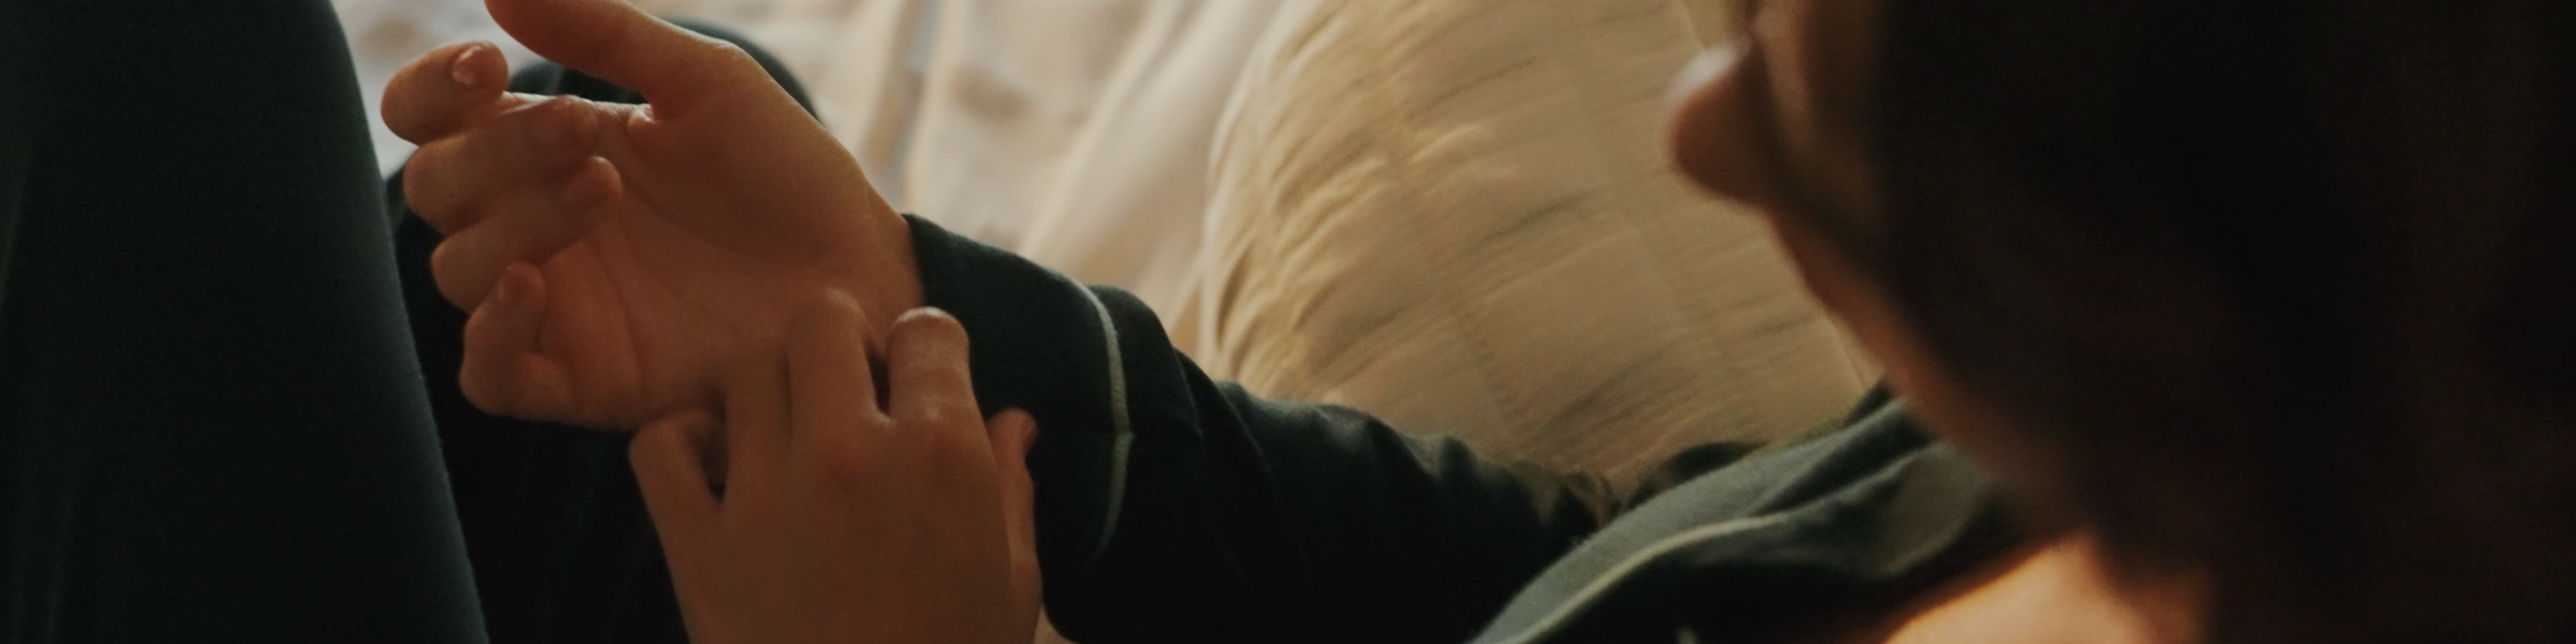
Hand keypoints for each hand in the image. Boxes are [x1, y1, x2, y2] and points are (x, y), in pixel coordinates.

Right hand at [382, 0, 920, 426]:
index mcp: (544, 147)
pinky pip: (491, 376)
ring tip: (603, 189)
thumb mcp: (706, 85)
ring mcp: (553, 307)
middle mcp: (531, 225)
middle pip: (438, 186)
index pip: (432, 116)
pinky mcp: (583, 379)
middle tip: (582, 129)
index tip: (487, 65)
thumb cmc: (785, 175)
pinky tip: (530, 288)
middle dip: (496, 150)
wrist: (863, 270)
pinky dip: (491, 336)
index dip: (434, 88)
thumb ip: (607, 35)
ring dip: (514, 222)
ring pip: (459, 271)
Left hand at [629, 295, 1042, 643]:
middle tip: (840, 388)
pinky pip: (660, 446)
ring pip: (740, 369)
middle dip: (835, 342)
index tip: (913, 380)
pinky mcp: (699, 545)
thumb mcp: (1012, 580)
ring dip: (760, 389)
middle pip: (821, 320)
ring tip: (777, 432)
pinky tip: (713, 468)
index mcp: (945, 454)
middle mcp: (853, 452)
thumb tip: (1014, 421)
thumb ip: (1010, 489)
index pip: (927, 329)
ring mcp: (766, 495)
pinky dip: (680, 444)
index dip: (922, 349)